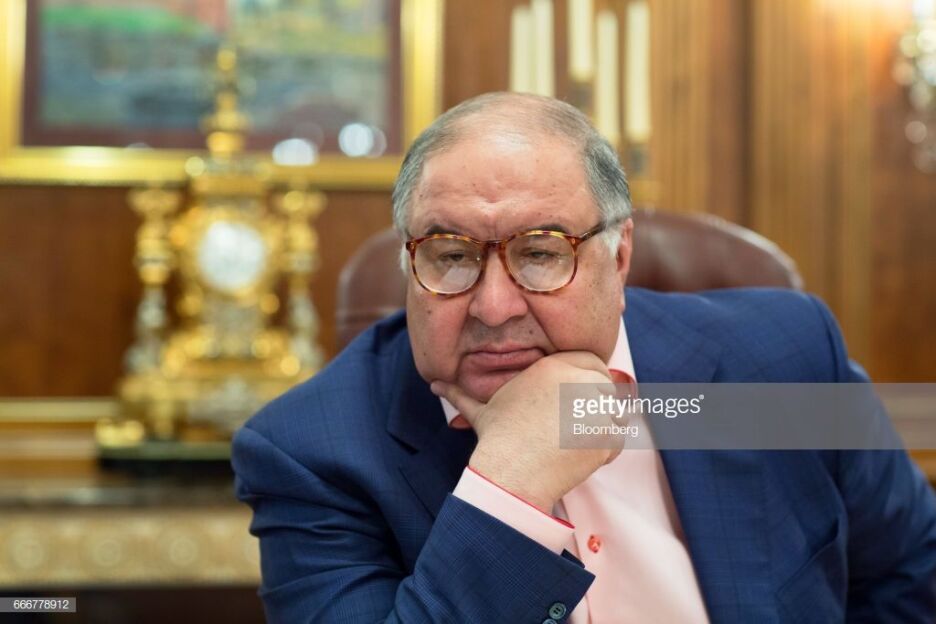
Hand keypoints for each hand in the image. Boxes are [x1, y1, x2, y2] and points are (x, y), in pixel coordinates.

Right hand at [430, 351, 619, 513]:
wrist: (510, 472)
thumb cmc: (497, 440)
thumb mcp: (481, 410)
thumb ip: (462, 393)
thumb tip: (435, 384)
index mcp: (554, 365)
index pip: (591, 361)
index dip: (587, 380)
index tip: (575, 401)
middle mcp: (577, 378)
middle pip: (606, 384)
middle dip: (596, 404)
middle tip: (575, 426)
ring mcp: (595, 405)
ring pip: (615, 412)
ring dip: (600, 428)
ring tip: (572, 442)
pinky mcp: (606, 433)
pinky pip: (618, 438)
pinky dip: (605, 451)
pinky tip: (577, 458)